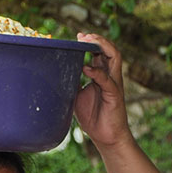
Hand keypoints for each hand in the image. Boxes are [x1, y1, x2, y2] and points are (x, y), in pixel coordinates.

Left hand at [73, 33, 130, 147]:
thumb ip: (72, 82)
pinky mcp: (115, 95)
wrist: (106, 137)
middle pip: (109, 49)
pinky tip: (86, 68)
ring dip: (102, 47)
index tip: (78, 36)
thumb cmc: (93, 116)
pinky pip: (108, 80)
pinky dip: (97, 72)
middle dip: (97, 39)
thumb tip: (57, 73)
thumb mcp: (77, 95)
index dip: (91, 41)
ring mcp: (114, 84)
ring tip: (88, 42)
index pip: (101, 51)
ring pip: (114, 57)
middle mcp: (110, 76)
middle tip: (82, 36)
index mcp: (102, 74)